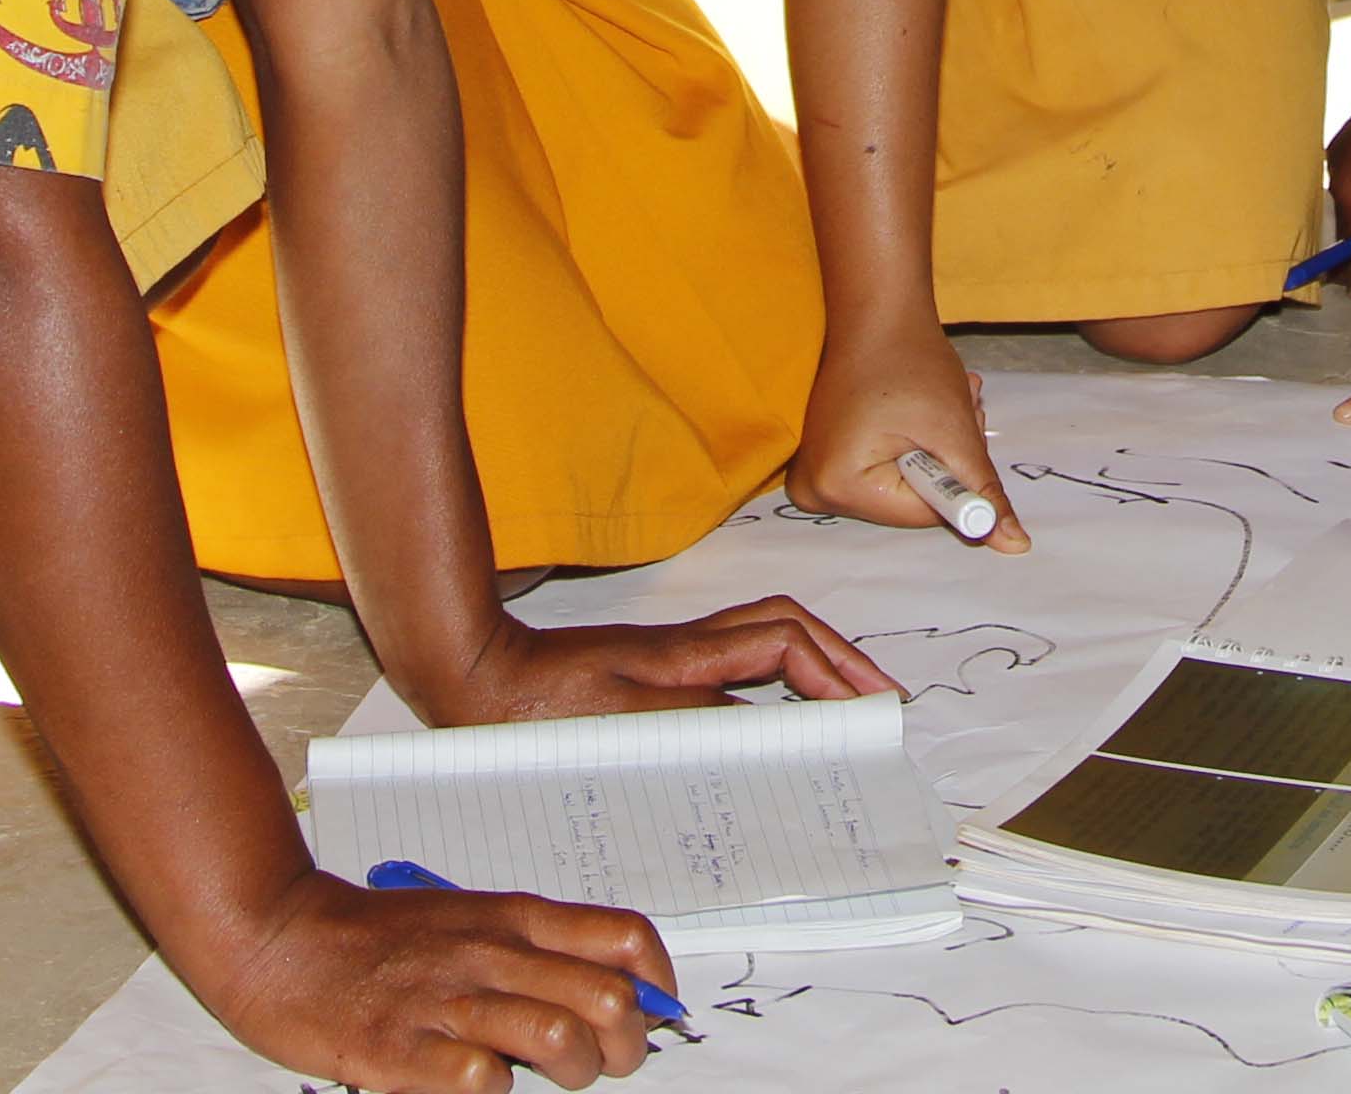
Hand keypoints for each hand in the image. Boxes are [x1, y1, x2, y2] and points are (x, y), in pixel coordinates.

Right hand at [205, 872, 676, 1091]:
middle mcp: (492, 955)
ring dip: (572, 1072)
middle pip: (610, 1000)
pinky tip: (477, 1084)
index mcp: (515, 920)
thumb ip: (536, 951)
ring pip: (560, 1037)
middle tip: (600, 1063)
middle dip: (626, 1047)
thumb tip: (611, 994)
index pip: (624, 940)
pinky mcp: (400, 1050)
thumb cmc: (382, 940)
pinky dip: (493, 1093)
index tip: (653, 1018)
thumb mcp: (472, 921)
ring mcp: (447, 1002)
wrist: (281, 937)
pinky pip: (479, 1080)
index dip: (658, 987)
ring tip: (545, 1079)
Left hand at [436, 595, 900, 720]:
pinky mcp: (652, 674)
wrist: (472, 680)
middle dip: (840, 657)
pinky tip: (771, 718)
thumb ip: (696, 720)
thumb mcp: (622, 723)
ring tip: (844, 705)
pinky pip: (731, 665)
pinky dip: (770, 680)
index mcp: (685, 655)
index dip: (835, 669)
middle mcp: (686, 648)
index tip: (870, 706)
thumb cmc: (537, 711)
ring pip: (761, 639)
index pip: (784, 643)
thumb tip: (766, 722)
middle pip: (785, 627)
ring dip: (810, 663)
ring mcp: (670, 658)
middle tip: (878, 700)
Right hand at [788, 317, 1032, 550]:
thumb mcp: (954, 430)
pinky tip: (918, 411)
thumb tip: (1014, 545)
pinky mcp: (824, 463)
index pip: (923, 513)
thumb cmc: (910, 360)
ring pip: (904, 486)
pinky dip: (914, 447)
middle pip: (911, 503)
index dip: (955, 475)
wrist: (875, 313)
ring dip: (934, 451)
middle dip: (943, 460)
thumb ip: (982, 491)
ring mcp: (814, 477)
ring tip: (937, 404)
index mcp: (837, 485)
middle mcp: (814, 490)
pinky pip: (885, 474)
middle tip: (951, 410)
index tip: (962, 433)